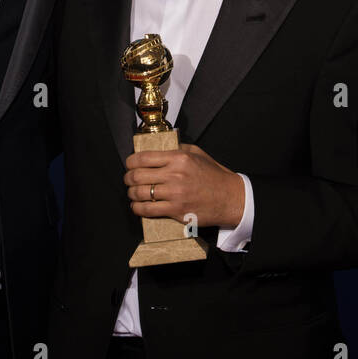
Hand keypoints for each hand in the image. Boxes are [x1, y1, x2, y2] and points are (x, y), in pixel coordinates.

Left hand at [124, 144, 243, 228]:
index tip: (129, 165)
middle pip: (137, 176)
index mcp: (178, 158)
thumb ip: (177, 148)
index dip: (130, 162)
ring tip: (133, 194)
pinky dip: (138, 208)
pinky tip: (138, 206)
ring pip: (140, 194)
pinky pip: (148, 210)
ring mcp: (175, 194)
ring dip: (131, 194)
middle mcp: (175, 175)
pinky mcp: (176, 211)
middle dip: (128, 179)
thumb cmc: (214, 175)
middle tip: (128, 180)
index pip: (143, 158)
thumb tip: (158, 147)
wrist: (230, 198)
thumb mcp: (197, 153)